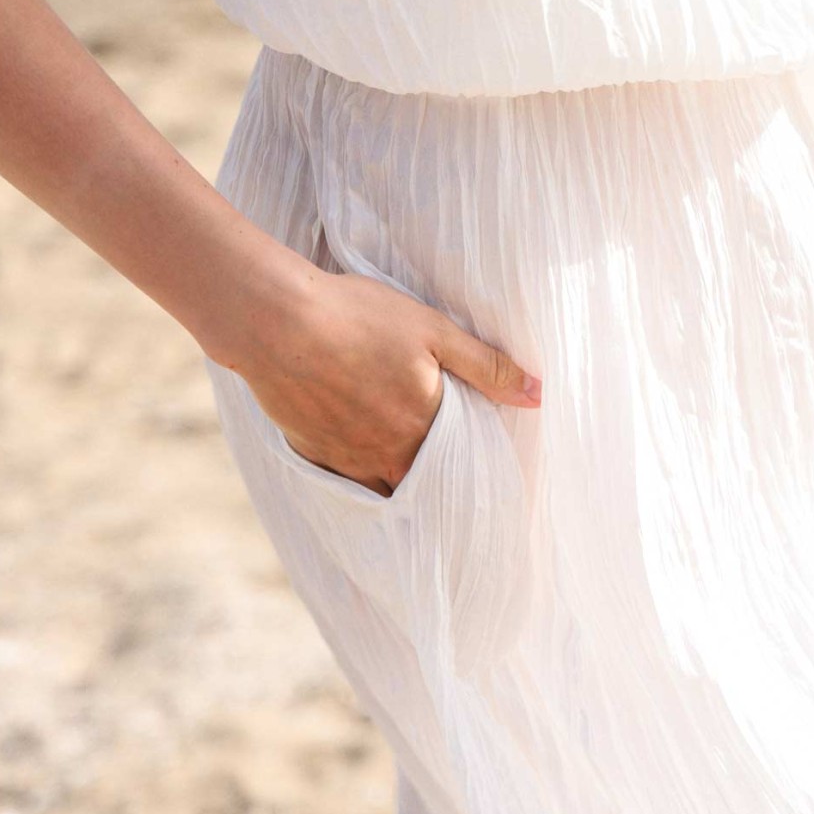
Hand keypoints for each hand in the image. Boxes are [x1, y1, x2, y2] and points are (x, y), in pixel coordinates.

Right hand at [238, 270, 541, 496]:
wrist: (275, 322)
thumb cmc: (358, 318)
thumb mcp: (434, 330)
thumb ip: (487, 366)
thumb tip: (537, 394)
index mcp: (422, 429)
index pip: (458, 472)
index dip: (470, 477)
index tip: (483, 482)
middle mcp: (386, 456)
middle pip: (420, 490)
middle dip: (436, 492)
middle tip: (451, 495)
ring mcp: (345, 460)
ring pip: (381, 491)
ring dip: (397, 489)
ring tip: (410, 484)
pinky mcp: (311, 452)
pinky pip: (344, 483)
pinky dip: (358, 480)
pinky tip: (362, 466)